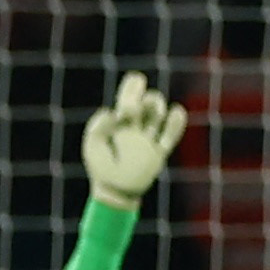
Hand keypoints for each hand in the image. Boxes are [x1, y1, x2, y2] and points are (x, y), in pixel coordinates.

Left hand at [82, 70, 185, 207]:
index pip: (127, 99)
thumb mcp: (93, 145)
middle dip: (142, 96)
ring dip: (156, 106)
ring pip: (158, 115)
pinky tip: (176, 111)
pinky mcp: (159, 152)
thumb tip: (111, 111)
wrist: (114, 190)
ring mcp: (148, 139)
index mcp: (118, 123)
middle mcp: (135, 127)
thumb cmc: (100, 167)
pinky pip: (171, 135)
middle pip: (145, 103)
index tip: (135, 79)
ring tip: (153, 108)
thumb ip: (98, 127)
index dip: (132, 88)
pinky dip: (176, 123)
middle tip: (132, 103)